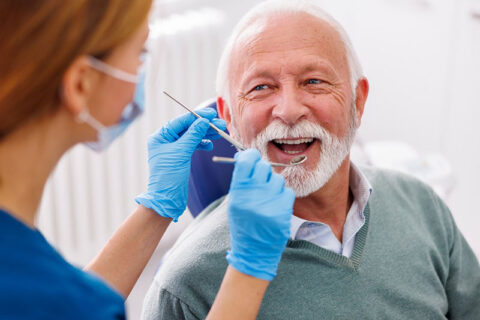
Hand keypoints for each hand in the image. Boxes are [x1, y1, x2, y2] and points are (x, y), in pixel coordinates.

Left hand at [135, 108, 225, 220]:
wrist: (167, 199)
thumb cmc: (168, 176)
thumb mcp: (182, 152)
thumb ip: (193, 135)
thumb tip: (203, 121)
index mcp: (160, 136)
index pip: (181, 121)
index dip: (197, 116)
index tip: (211, 114)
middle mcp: (165, 140)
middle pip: (188, 128)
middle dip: (204, 126)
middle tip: (220, 124)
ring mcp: (173, 149)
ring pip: (192, 136)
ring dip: (206, 134)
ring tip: (220, 133)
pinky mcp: (180, 157)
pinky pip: (193, 145)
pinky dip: (202, 144)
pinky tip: (210, 145)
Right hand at [226, 149, 294, 280]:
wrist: (253, 251)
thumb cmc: (243, 223)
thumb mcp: (235, 202)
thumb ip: (241, 180)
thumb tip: (246, 156)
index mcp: (238, 192)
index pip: (247, 161)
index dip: (251, 156)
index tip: (252, 158)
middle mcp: (253, 196)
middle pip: (263, 167)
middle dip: (263, 172)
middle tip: (261, 182)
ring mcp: (269, 203)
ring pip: (277, 179)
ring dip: (274, 186)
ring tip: (267, 199)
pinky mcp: (283, 211)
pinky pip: (287, 192)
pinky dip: (283, 197)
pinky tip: (275, 207)